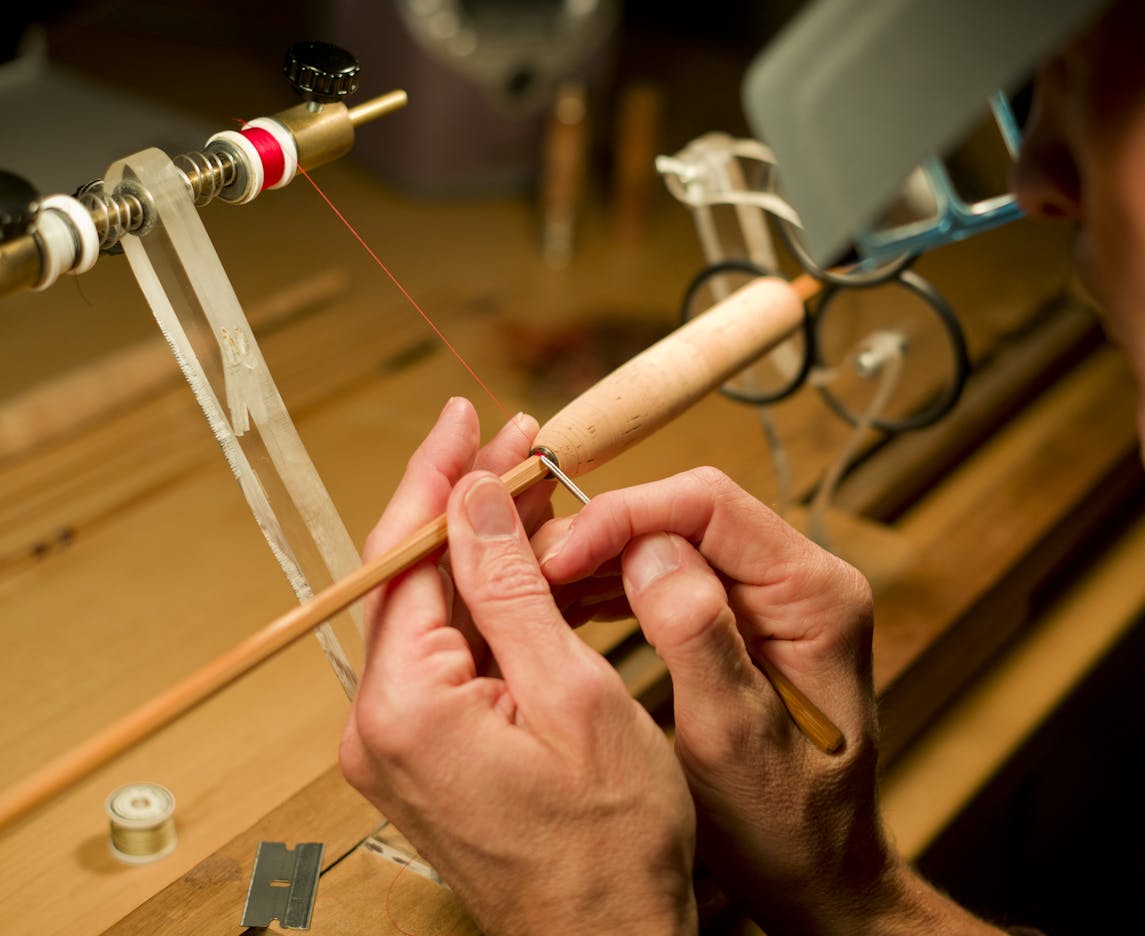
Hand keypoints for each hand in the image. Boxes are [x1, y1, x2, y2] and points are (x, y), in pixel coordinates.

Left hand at [339, 398, 696, 935]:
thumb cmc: (611, 843)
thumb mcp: (578, 696)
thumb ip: (514, 589)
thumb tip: (472, 498)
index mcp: (406, 708)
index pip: (406, 557)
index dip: (442, 477)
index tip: (474, 417)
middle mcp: (377, 726)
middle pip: (412, 579)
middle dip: (466, 504)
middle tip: (520, 443)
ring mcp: (394, 744)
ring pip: (431, 612)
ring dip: (480, 550)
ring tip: (535, 491)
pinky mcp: (421, 755)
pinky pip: (445, 655)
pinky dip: (486, 604)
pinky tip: (528, 567)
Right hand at [537, 467, 986, 933]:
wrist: (820, 871)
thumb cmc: (788, 823)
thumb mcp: (735, 737)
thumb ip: (699, 637)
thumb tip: (652, 550)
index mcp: (816, 595)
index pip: (711, 505)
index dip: (625, 516)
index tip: (558, 556)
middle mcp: (803, 580)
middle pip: (690, 513)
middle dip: (605, 532)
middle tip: (531, 571)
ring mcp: (777, 598)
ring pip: (676, 539)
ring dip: (604, 558)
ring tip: (536, 588)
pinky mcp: (749, 619)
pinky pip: (676, 576)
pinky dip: (619, 585)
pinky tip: (569, 606)